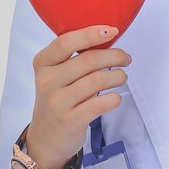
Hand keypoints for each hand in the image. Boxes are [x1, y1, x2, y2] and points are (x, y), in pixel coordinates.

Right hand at [25, 25, 130, 168]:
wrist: (45, 137)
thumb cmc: (58, 97)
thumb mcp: (56, 73)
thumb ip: (74, 56)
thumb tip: (108, 36)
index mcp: (43, 63)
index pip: (65, 42)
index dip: (91, 34)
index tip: (113, 31)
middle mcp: (47, 81)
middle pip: (88, 60)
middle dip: (114, 56)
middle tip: (125, 58)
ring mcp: (57, 102)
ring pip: (97, 80)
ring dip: (118, 76)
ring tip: (122, 76)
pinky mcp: (70, 121)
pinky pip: (100, 103)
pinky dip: (114, 98)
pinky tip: (115, 97)